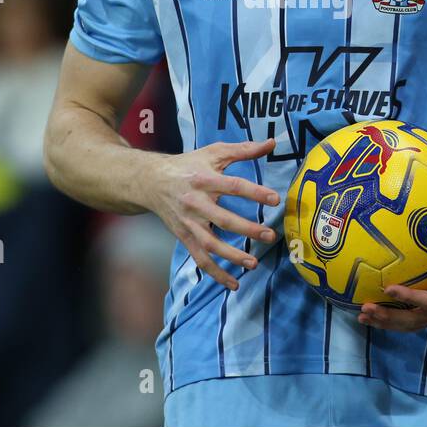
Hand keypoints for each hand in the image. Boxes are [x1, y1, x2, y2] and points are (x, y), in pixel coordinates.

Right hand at [145, 138, 279, 289]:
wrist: (151, 181)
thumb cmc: (188, 165)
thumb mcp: (213, 152)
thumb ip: (244, 149)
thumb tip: (273, 143)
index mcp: (204, 179)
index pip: (233, 186)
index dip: (255, 192)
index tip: (275, 198)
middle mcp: (195, 202)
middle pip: (223, 219)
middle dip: (247, 229)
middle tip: (270, 235)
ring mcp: (188, 223)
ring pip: (210, 244)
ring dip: (232, 256)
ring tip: (253, 263)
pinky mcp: (184, 237)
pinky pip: (200, 259)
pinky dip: (216, 273)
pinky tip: (234, 283)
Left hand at [358, 234, 426, 331]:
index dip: (410, 298)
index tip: (388, 289)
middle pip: (416, 320)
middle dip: (390, 317)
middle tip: (365, 309)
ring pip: (413, 324)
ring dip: (388, 322)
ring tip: (363, 317)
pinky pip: (414, 319)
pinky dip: (394, 319)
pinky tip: (377, 314)